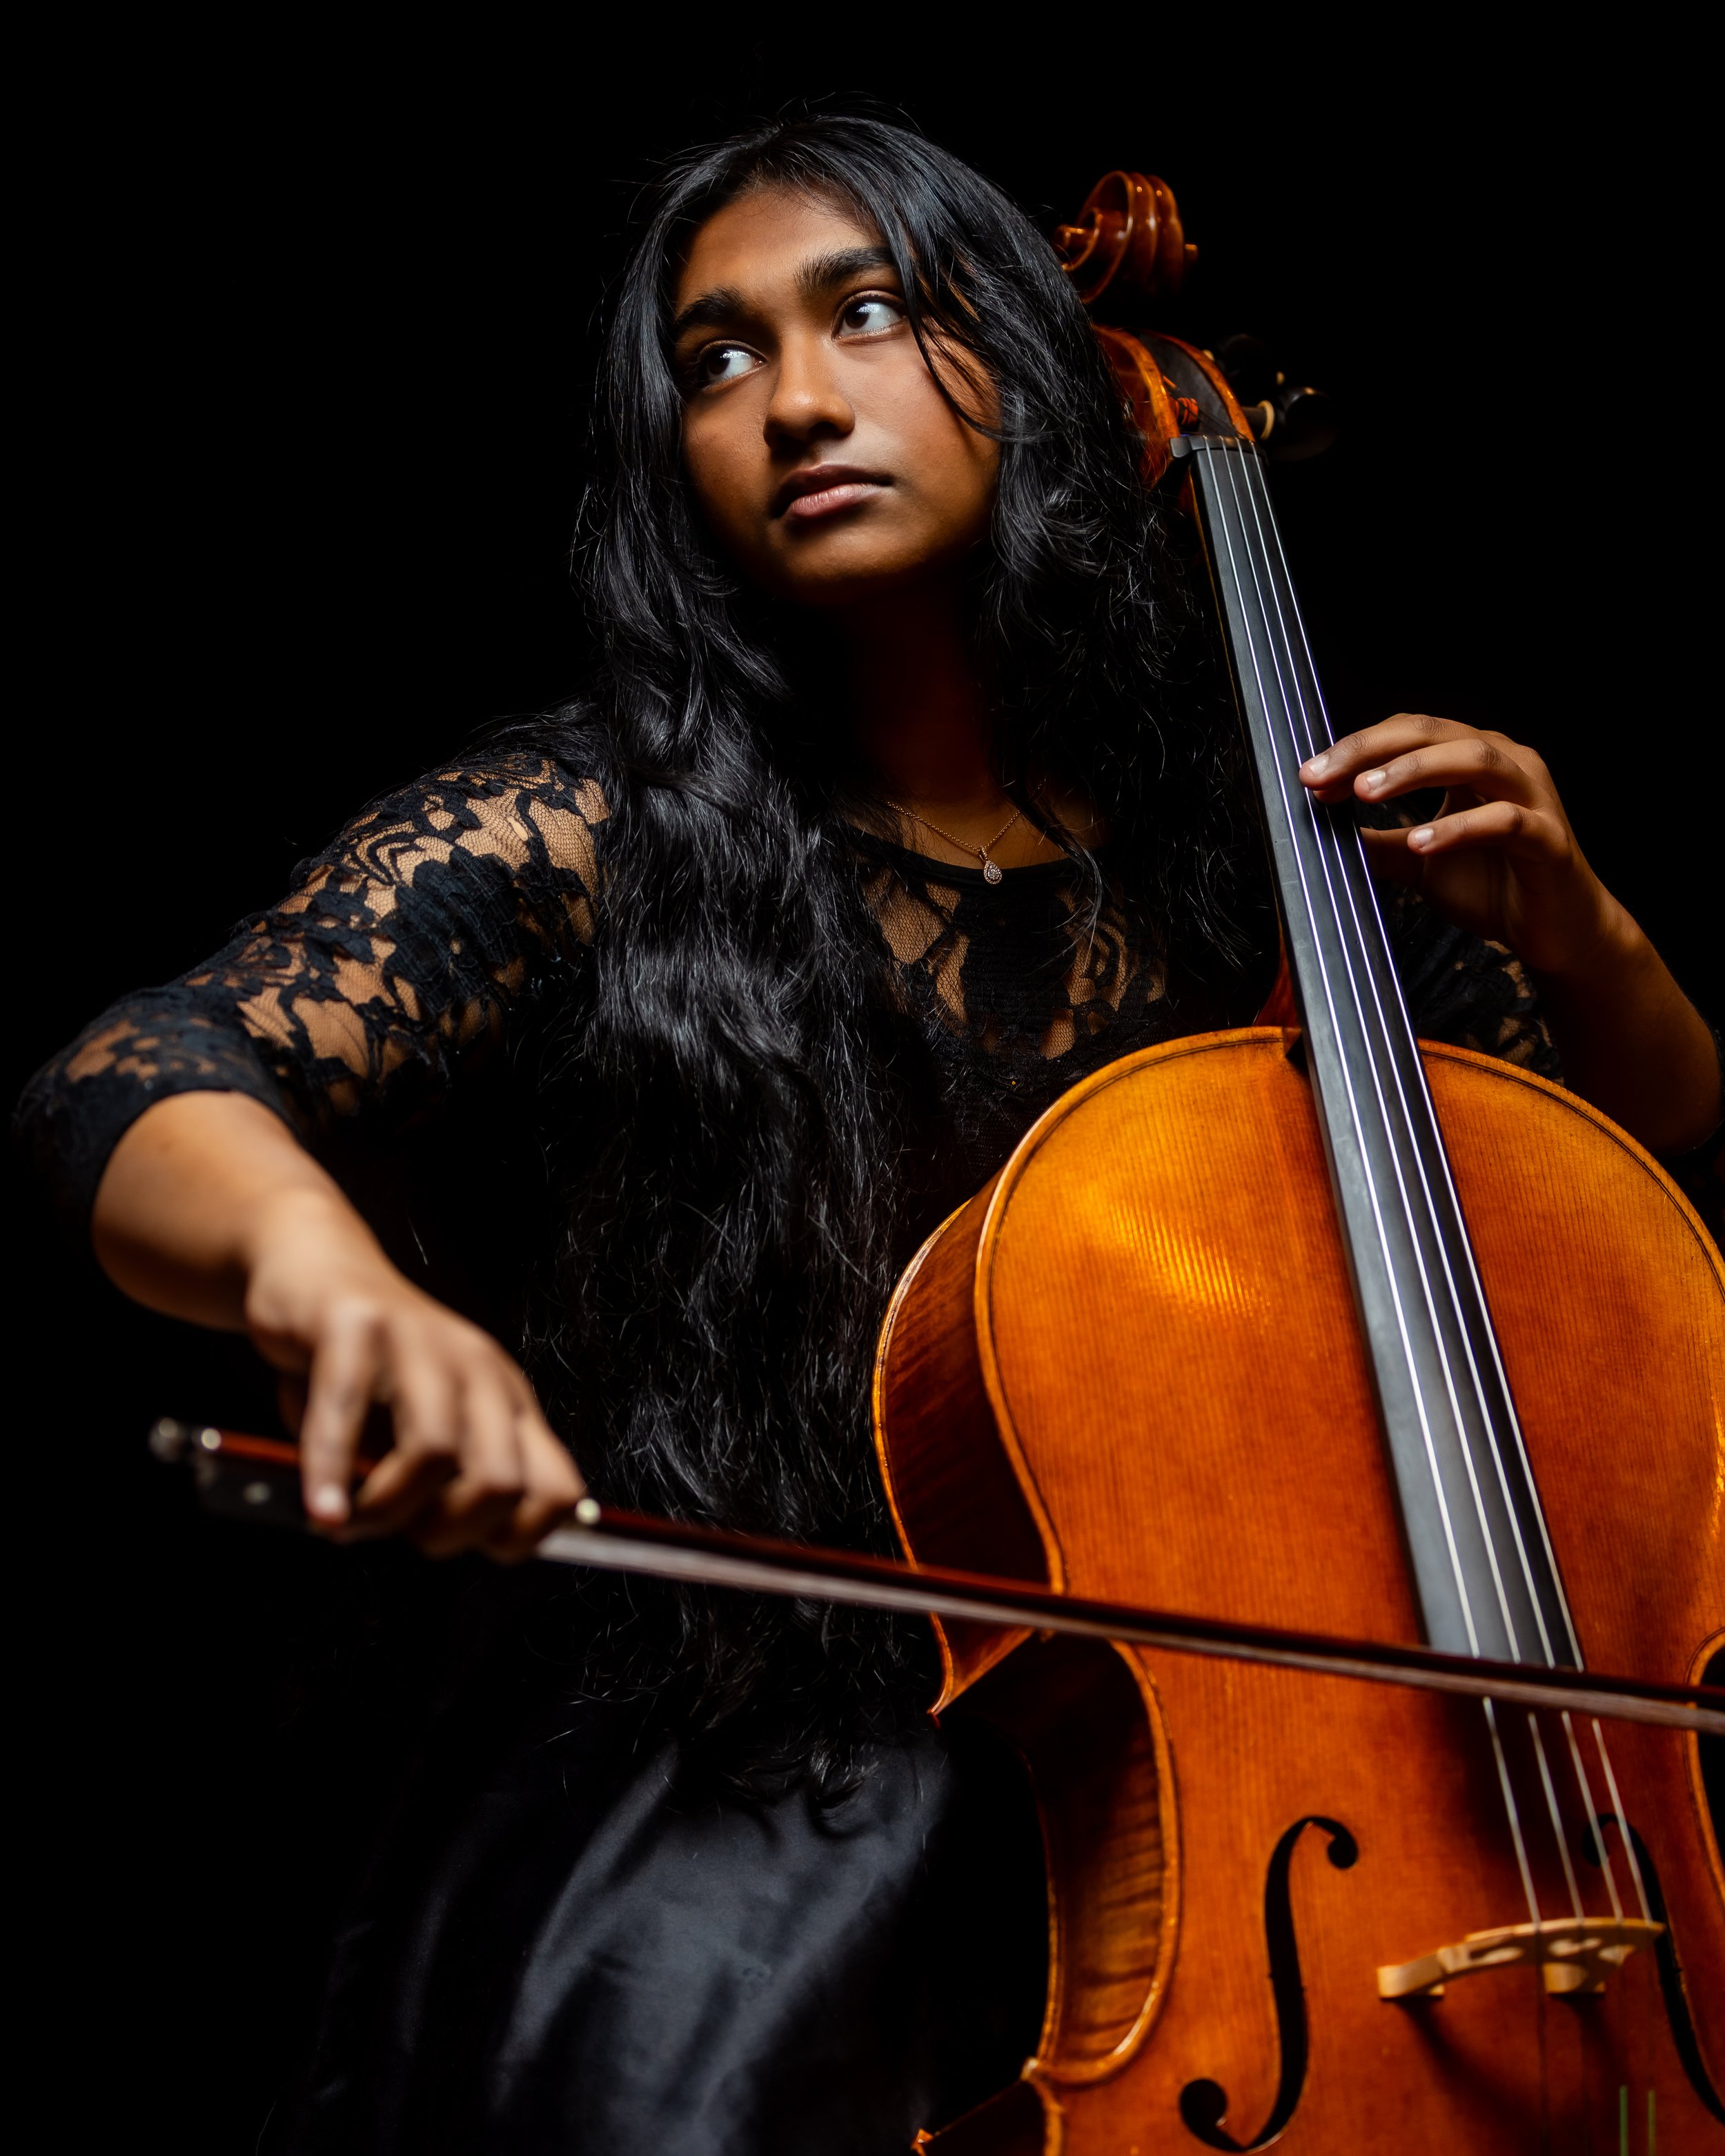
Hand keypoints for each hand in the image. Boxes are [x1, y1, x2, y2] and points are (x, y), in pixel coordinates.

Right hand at [243, 1189, 583, 1558]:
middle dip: (446, 1533)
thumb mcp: (423, 1428)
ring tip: (347, 1517)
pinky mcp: (356, 1326)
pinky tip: (320, 1509)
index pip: (557, 1489)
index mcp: (508, 1402)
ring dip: (383, 1508)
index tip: (467, 1549)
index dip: (519, 1538)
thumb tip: (459, 1544)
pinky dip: (329, 1474)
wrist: (315, 1268)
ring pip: (432, 1452)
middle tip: (400, 1533)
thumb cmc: (368, 1370)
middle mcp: (478, 1369)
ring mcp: (420, 1342)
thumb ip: (445, 1482)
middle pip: (500, 1482)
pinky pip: (345, 1413)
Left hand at [1298, 713, 1620, 977]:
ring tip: (1366, 792)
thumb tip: (1321, 837)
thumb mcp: (1420, 861)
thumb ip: (1377, 844)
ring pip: (1474, 759)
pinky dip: (1460, 827)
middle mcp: (1505, 763)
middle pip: (1433, 733)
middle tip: (1320, 775)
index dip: (1357, 750)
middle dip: (1371, 751)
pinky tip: (1421, 842)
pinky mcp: (1547, 837)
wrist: (1558, 931)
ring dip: (1414, 771)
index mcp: (1472, 758)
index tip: (1310, 778)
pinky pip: (1505, 821)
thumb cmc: (1495, 886)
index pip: (1408, 733)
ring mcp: (1531, 795)